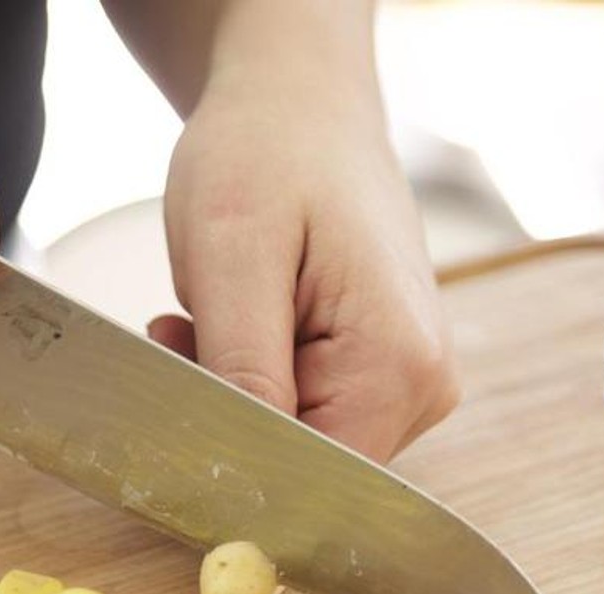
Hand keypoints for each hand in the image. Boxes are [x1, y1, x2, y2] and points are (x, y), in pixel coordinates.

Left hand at [149, 68, 458, 461]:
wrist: (301, 101)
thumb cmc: (266, 154)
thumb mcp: (233, 257)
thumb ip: (243, 374)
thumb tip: (238, 480)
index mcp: (400, 368)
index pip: (312, 484)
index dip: (234, 465)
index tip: (179, 399)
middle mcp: (424, 388)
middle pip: (308, 469)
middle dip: (231, 420)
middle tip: (183, 334)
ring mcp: (411, 384)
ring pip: (301, 444)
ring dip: (237, 399)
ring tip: (210, 315)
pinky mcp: (387, 374)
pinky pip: (310, 414)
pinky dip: (257, 385)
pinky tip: (237, 325)